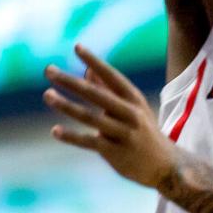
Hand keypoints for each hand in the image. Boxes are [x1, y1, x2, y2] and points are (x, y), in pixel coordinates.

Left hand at [44, 44, 173, 189]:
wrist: (165, 164)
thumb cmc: (143, 130)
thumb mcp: (132, 107)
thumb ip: (109, 90)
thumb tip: (88, 70)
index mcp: (134, 98)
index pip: (111, 75)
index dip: (95, 61)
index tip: (77, 47)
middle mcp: (130, 113)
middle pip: (96, 94)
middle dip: (70, 81)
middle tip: (48, 70)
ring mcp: (123, 133)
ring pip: (90, 117)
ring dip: (66, 105)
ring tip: (47, 95)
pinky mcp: (115, 153)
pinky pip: (90, 142)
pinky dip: (72, 136)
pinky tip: (55, 130)